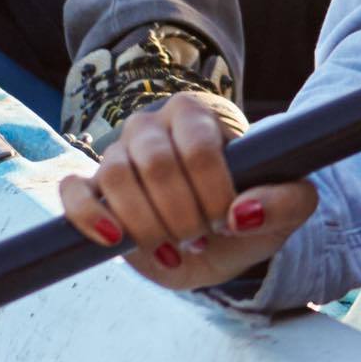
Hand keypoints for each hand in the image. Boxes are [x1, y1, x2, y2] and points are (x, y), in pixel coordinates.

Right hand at [55, 92, 317, 292]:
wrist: (217, 243)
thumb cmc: (251, 213)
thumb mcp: (287, 209)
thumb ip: (285, 203)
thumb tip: (242, 213)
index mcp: (198, 115)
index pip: (198, 146)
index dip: (212, 192)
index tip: (228, 219)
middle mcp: (152, 126)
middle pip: (156, 163)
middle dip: (182, 215)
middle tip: (201, 237)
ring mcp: (117, 154)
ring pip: (114, 175)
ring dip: (146, 224)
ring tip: (172, 246)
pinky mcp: (91, 189)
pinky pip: (73, 191)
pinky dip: (89, 216)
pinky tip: (114, 239)